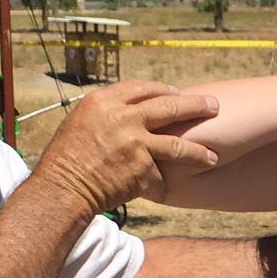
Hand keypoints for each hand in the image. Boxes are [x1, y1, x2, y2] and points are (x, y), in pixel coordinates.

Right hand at [35, 79, 220, 212]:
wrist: (62, 189)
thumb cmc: (65, 159)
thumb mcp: (80, 122)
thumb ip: (107, 113)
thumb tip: (127, 109)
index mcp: (104, 101)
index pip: (142, 88)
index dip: (162, 90)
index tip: (176, 92)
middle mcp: (122, 117)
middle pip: (169, 106)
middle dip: (196, 106)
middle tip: (215, 106)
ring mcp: (134, 143)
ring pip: (178, 144)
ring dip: (198, 151)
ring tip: (213, 156)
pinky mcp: (141, 169)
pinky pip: (162, 176)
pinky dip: (167, 184)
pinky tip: (180, 189)